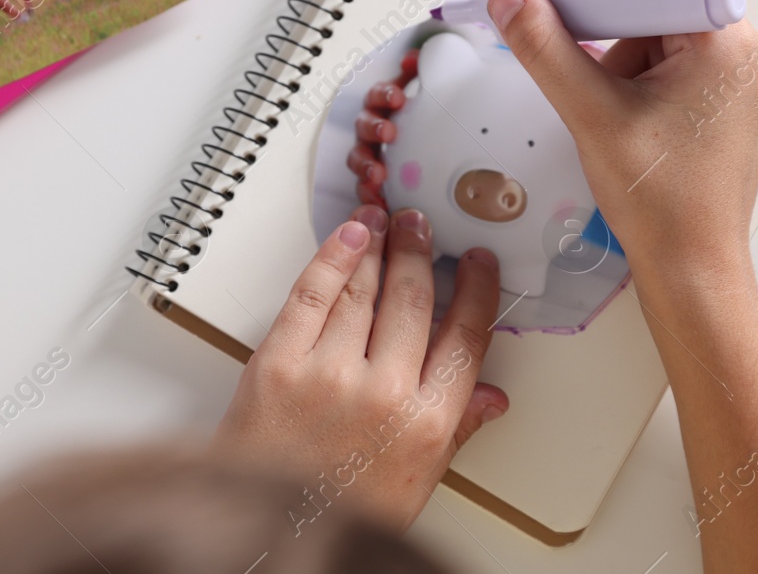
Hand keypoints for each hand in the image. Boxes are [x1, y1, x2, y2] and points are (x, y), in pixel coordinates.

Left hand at [213, 205, 507, 533]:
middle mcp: (382, 393)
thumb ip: (455, 432)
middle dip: (420, 253)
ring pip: (364, 289)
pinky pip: (311, 294)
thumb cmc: (336, 512)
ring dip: (379, 246)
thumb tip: (491, 398)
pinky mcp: (278, 363)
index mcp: (425, 424)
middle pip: (413, 300)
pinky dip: (332, 258)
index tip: (476, 263)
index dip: (475, 290)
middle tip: (422, 227)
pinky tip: (347, 237)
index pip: (465, 336)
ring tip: (386, 221)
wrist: (266, 535)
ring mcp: (328, 375)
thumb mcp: (414, 484)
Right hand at [346, 48, 419, 205]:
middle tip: (388, 132)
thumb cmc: (428, 120)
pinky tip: (379, 204)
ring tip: (377, 176)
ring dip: (365, 165)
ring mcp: (370, 156)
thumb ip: (424, 71)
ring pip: (358, 159)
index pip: (378, 95)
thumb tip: (418, 57)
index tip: (397, 98)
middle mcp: (373, 130)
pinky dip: (369, 196)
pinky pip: (365, 190)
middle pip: (364, 125)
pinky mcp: (372, 183)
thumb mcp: (430, 93)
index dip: (384, 94)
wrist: (437, 153)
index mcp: (386, 106)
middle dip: (373, 128)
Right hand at [485, 0, 757, 292]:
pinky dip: (640, 72)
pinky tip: (619, 107)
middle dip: (610, 16)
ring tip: (602, 101)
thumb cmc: (661, 201)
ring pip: (667, 30)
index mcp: (731, 45)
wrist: (693, 269)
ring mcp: (745, 77)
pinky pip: (680, 59)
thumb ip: (548, 49)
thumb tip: (512, 0)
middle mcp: (751, 52)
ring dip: (623, 52)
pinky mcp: (733, 98)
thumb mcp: (593, 115)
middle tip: (561, 28)